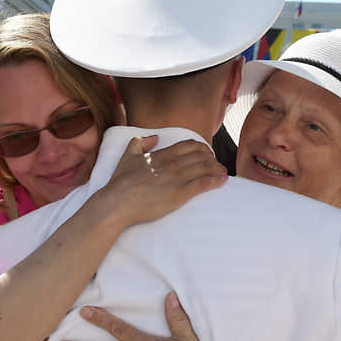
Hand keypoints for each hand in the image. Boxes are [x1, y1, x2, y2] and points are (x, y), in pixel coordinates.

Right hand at [99, 136, 226, 226]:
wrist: (117, 202)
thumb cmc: (120, 183)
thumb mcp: (127, 157)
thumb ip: (139, 143)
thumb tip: (153, 137)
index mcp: (162, 154)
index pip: (189, 145)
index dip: (202, 148)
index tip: (207, 154)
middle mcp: (172, 163)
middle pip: (201, 156)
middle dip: (212, 159)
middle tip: (217, 165)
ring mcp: (177, 178)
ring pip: (205, 168)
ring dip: (217, 169)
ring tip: (223, 172)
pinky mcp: (180, 193)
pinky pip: (203, 183)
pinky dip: (216, 180)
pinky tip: (223, 180)